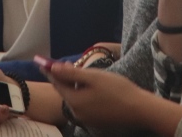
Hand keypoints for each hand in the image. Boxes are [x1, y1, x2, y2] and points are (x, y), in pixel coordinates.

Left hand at [44, 61, 181, 134]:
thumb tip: (53, 68)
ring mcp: (87, 119)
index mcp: (75, 101)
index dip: (50, 71)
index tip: (42, 62)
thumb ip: (71, 73)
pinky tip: (91, 87)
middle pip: (65, 92)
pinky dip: (82, 95)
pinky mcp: (97, 121)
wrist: (139, 109)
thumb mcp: (93, 77)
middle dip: (62, 78)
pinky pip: (84, 105)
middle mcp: (78, 113)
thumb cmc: (118, 90)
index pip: (57, 84)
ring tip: (77, 73)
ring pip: (75, 99)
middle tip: (63, 64)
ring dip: (73, 86)